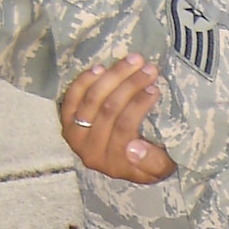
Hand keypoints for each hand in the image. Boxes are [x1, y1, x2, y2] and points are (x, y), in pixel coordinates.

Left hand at [59, 53, 176, 183]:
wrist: (124, 164)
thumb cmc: (148, 162)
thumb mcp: (160, 168)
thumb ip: (153, 162)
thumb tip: (135, 147)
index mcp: (115, 164)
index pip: (125, 127)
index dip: (140, 104)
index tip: (156, 87)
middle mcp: (90, 152)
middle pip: (108, 109)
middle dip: (131, 84)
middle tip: (149, 68)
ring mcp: (75, 137)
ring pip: (92, 99)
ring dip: (114, 76)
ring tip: (133, 61)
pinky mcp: (67, 123)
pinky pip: (72, 97)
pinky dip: (85, 80)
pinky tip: (101, 68)